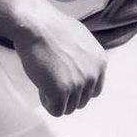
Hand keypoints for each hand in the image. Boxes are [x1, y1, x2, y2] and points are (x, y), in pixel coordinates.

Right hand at [10, 0, 106, 116]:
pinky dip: (47, 102)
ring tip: (45, 80)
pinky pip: (56, 111)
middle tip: (51, 78)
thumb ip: (85, 58)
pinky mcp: (61, 92)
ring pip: (69, 108)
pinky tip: (41, 86)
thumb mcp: (81, 39)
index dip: (78, 87)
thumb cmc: (52, 27)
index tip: (65, 80)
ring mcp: (78, 85)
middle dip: (66, 94)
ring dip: (56, 98)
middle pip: (81, 101)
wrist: (36, 25)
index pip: (95, 89)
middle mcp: (93, 75)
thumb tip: (79, 67)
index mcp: (100, 62)